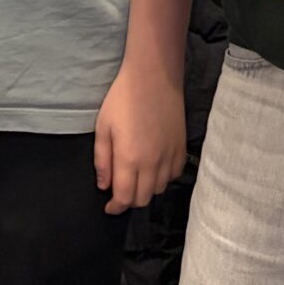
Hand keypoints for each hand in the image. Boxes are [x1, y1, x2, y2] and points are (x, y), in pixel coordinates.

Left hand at [93, 62, 186, 213]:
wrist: (154, 76)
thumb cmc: (123, 98)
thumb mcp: (103, 127)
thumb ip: (102, 160)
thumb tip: (104, 186)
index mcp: (129, 159)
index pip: (124, 198)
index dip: (115, 207)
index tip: (109, 207)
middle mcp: (152, 163)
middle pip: (143, 199)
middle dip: (129, 201)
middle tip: (120, 191)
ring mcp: (169, 156)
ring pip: (159, 189)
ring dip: (146, 190)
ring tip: (137, 178)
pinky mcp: (181, 147)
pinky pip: (174, 175)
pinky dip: (163, 178)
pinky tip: (154, 168)